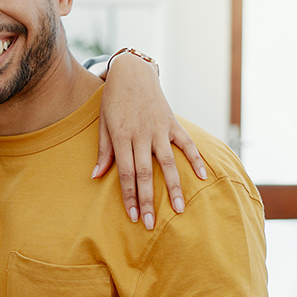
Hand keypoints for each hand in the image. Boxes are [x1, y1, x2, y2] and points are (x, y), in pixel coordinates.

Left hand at [93, 53, 206, 229]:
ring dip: (173, 187)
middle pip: (146, 173)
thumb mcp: (103, 123)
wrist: (131, 72)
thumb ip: (103, 151)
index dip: (129, 196)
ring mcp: (159, 128)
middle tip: (151, 223)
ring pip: (168, 163)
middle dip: (148, 200)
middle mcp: (141, 134)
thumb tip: (95, 176)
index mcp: (122, 136)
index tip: (133, 216)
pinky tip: (201, 177)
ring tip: (179, 209)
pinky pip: (186, 143)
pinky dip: (195, 159)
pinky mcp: (172, 122)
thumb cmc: (113, 101)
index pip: (126, 173)